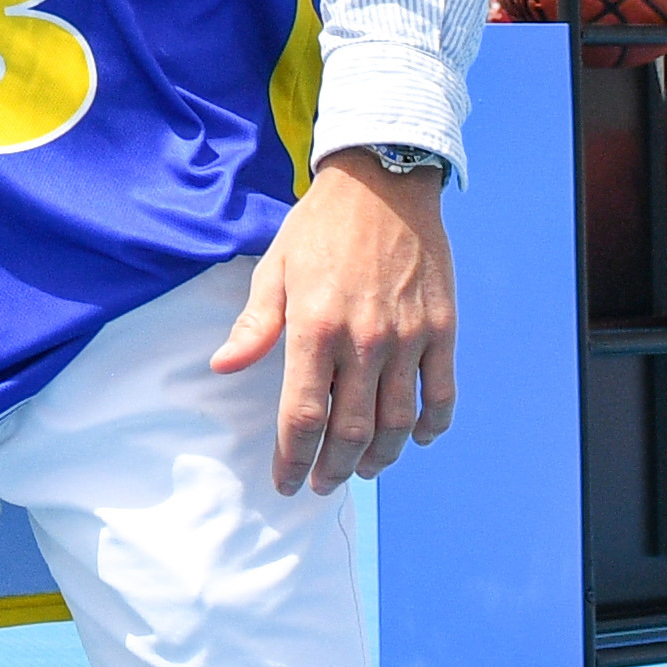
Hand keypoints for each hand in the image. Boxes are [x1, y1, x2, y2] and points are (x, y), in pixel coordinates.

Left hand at [215, 149, 450, 493]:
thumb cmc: (320, 227)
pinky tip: (418, 439)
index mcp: (315, 328)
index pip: (302, 417)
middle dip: (333, 470)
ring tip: (363, 470)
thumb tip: (224, 367)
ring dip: (380, 457)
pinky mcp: (442, 330)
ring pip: (397, 423)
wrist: (384, 182)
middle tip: (323, 484)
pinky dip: (431, 426)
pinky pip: (442, 394)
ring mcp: (408, 338)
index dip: (292, 459)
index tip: (286, 482)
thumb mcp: (274, 268)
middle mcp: (364, 341)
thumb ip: (254, 325)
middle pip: (350, 432)